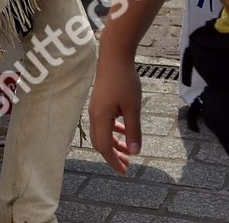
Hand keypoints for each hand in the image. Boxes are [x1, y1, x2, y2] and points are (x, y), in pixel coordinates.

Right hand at [89, 54, 143, 174]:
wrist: (114, 57)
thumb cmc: (124, 81)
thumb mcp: (133, 108)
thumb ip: (134, 130)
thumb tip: (134, 152)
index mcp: (101, 118)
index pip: (104, 147)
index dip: (114, 161)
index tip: (125, 171)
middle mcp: (94, 115)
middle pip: (100, 142)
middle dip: (113, 155)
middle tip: (127, 165)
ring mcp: (95, 108)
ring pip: (102, 133)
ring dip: (114, 143)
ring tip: (128, 150)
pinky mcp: (99, 102)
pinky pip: (104, 123)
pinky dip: (113, 131)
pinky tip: (124, 130)